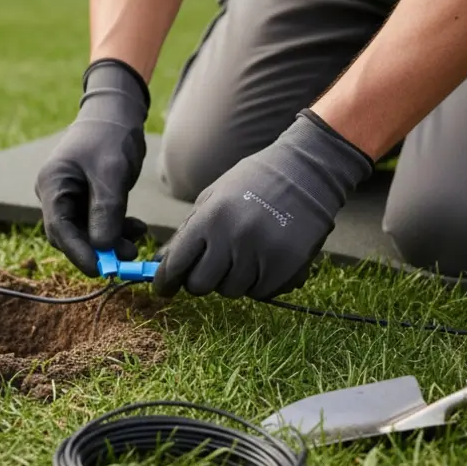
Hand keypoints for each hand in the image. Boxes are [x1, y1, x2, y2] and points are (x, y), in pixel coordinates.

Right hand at [35, 59, 151, 275]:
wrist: (117, 111)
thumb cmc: (110, 135)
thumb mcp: (111, 172)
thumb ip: (106, 210)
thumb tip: (103, 248)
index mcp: (52, 185)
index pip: (59, 229)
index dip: (79, 253)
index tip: (100, 270)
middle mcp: (55, 194)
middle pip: (70, 235)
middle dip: (98, 249)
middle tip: (128, 256)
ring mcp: (70, 197)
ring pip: (86, 232)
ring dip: (111, 240)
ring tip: (138, 237)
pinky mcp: (86, 199)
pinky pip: (97, 223)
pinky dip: (116, 229)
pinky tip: (137, 228)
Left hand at [152, 109, 373, 299]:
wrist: (306, 172)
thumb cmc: (253, 183)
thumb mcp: (212, 199)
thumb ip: (187, 233)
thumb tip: (160, 264)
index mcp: (209, 219)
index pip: (176, 264)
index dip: (166, 281)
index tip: (164, 289)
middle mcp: (232, 238)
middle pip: (200, 285)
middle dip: (201, 279)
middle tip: (212, 266)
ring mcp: (260, 254)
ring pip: (231, 290)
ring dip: (232, 278)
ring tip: (245, 252)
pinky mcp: (285, 267)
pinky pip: (261, 293)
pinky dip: (259, 282)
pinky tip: (265, 258)